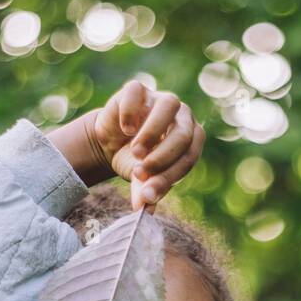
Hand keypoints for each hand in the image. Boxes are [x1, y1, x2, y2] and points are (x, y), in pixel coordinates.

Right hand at [85, 80, 204, 209]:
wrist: (110, 144)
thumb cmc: (135, 163)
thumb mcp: (141, 180)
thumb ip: (146, 193)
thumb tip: (145, 210)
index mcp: (191, 140)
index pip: (189, 158)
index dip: (170, 177)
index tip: (149, 193)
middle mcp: (182, 117)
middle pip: (184, 133)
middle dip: (163, 157)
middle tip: (140, 173)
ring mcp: (160, 99)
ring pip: (169, 105)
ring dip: (153, 132)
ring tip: (136, 152)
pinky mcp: (137, 89)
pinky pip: (137, 92)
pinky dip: (131, 112)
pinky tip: (124, 129)